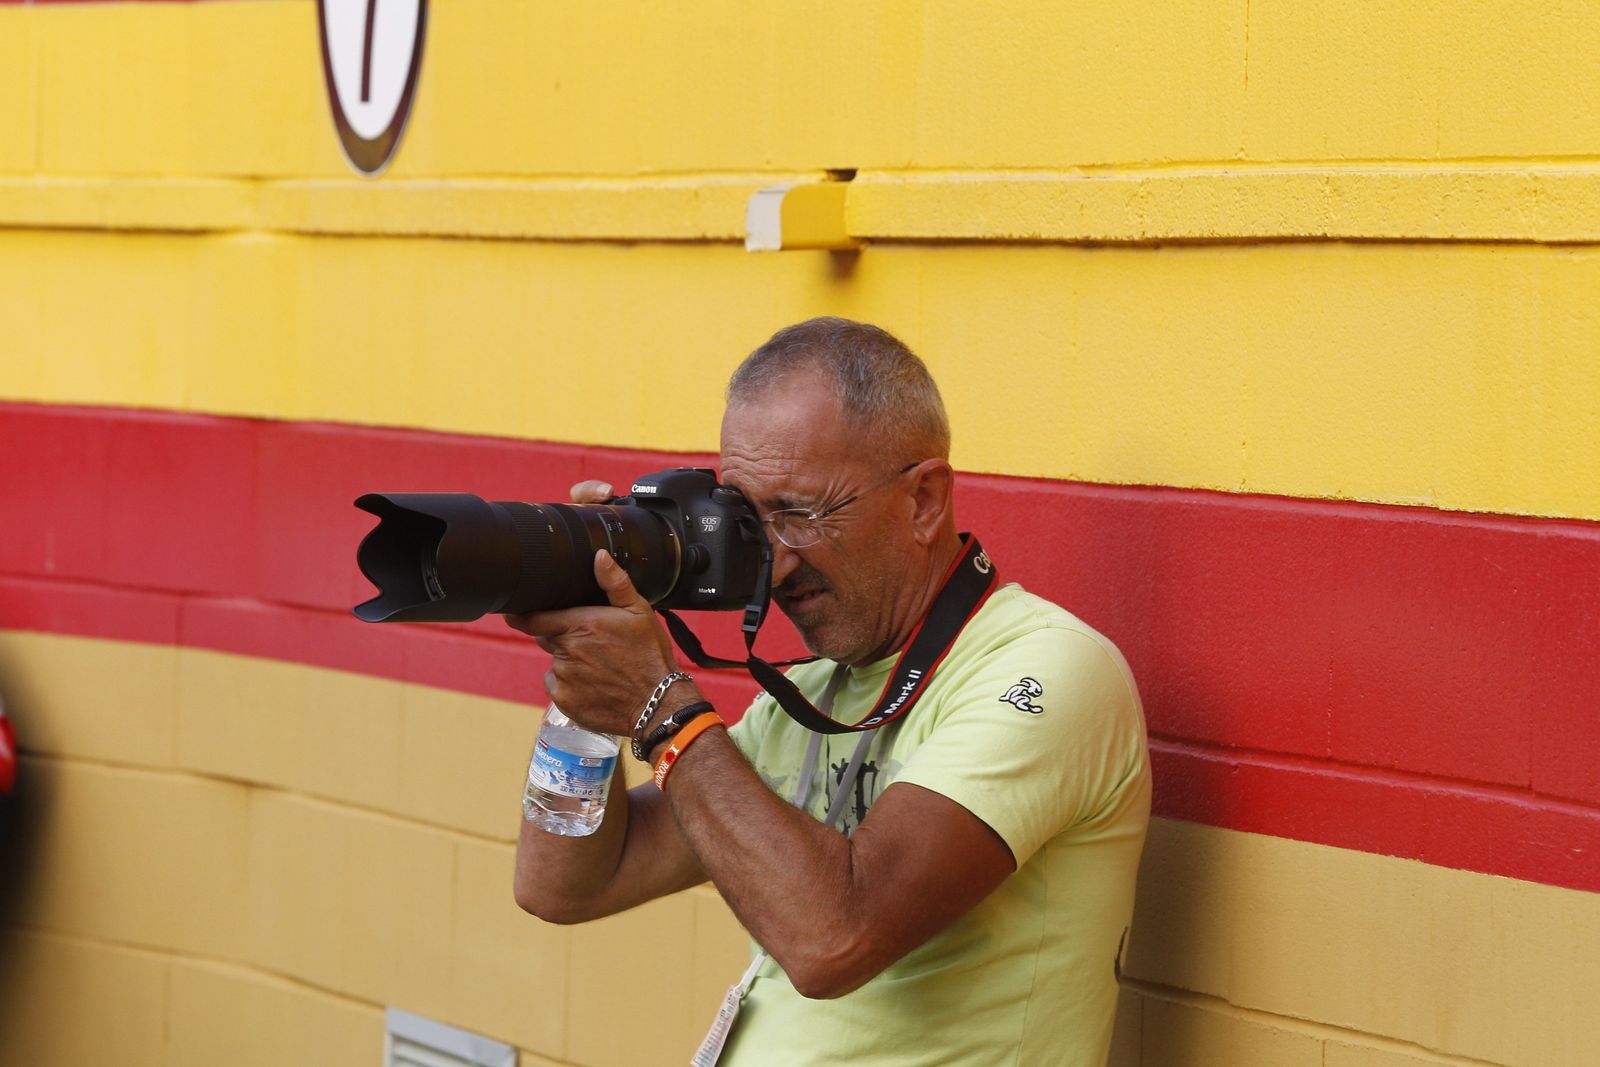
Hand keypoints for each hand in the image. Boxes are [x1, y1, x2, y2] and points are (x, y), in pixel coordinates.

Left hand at [504, 548, 683, 734]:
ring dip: (568, 661)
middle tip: (591, 643)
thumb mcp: (640, 612)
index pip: (536, 617)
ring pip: (555, 662)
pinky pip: (557, 685)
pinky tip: (593, 684)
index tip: (513, 612)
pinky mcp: (564, 699)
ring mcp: (564, 676)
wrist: (657, 703)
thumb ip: (615, 583)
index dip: (522, 614)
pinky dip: (569, 683)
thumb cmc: (650, 656)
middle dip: (561, 636)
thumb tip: (599, 556)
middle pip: (548, 637)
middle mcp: (568, 650)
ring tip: (599, 666)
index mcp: (583, 624)